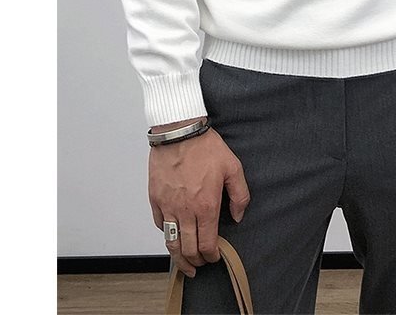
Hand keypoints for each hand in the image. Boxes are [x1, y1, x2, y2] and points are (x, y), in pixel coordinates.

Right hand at [148, 126, 250, 277]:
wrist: (180, 131)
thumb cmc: (206, 147)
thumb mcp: (233, 167)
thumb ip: (240, 195)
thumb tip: (238, 216)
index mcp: (206, 205)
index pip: (207, 244)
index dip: (212, 256)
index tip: (214, 257)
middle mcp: (185, 210)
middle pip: (188, 249)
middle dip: (196, 261)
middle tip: (200, 264)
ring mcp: (168, 206)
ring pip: (171, 242)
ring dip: (178, 257)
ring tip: (184, 264)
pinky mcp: (155, 198)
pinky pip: (159, 224)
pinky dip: (166, 234)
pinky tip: (172, 235)